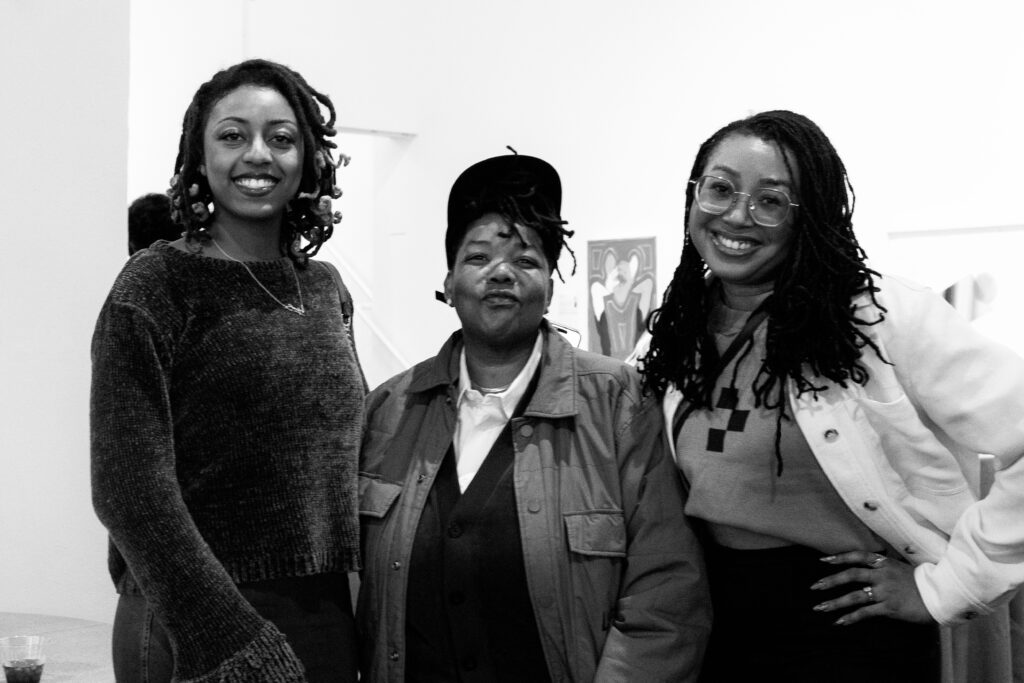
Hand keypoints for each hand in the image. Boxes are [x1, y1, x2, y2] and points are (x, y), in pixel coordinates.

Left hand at [810, 550, 933, 625]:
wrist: (941, 594)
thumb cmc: (923, 582)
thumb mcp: (902, 568)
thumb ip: (885, 568)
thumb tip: (870, 568)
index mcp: (885, 563)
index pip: (858, 556)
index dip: (839, 557)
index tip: (823, 560)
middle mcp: (882, 575)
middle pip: (851, 575)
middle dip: (831, 580)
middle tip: (815, 587)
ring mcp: (885, 591)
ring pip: (854, 595)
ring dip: (835, 602)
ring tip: (819, 607)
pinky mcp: (889, 607)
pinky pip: (865, 612)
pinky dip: (851, 617)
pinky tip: (839, 622)